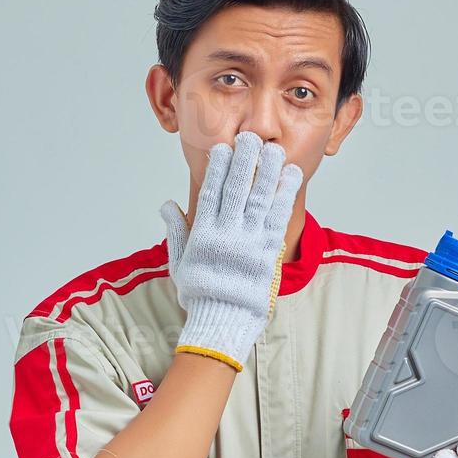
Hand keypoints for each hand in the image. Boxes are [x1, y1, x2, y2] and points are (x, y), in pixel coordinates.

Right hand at [158, 131, 301, 371]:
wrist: (222, 320)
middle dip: (244, 160)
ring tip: (272, 149)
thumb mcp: (179, 262)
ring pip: (259, 198)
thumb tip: (167, 205)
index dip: (218, 168)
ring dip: (267, 171)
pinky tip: (290, 176)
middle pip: (237, 189)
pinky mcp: (268, 251)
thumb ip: (176, 231)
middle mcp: (227, 233)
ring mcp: (249, 241)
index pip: (211, 192)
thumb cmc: (200, 293)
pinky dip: (284, 195)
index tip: (223, 147)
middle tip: (251, 137)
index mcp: (204, 233)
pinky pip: (278, 217)